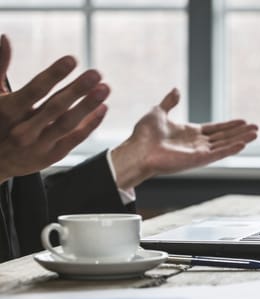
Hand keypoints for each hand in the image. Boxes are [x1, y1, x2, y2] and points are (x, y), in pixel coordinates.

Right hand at [0, 35, 109, 182]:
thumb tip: (5, 37)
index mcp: (9, 111)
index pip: (35, 90)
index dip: (54, 74)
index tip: (72, 59)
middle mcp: (24, 130)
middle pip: (55, 107)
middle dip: (77, 89)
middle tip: (96, 73)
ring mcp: (39, 144)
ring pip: (67, 124)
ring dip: (88, 105)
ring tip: (104, 88)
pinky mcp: (52, 155)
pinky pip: (75, 139)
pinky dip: (90, 124)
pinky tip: (103, 108)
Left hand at [111, 88, 257, 189]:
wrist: (137, 149)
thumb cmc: (144, 134)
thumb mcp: (158, 112)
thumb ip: (170, 102)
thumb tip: (176, 90)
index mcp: (190, 133)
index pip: (215, 129)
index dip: (229, 125)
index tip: (243, 121)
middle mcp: (197, 144)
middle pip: (224, 137)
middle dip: (240, 132)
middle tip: (255, 128)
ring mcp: (198, 152)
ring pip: (225, 145)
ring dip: (240, 139)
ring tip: (255, 134)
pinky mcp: (197, 160)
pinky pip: (218, 154)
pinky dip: (230, 149)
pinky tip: (243, 144)